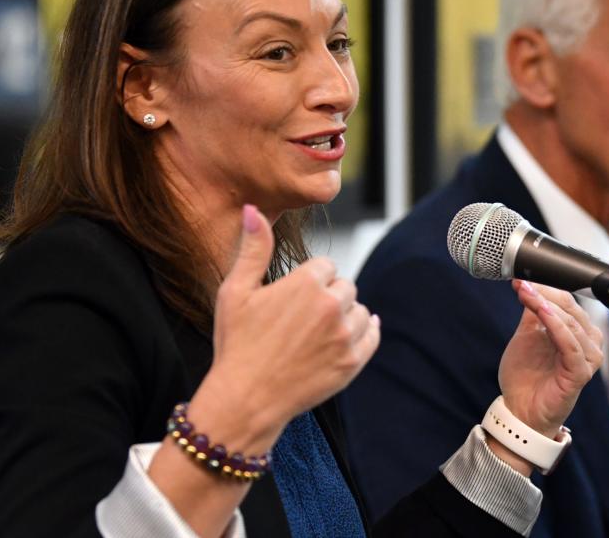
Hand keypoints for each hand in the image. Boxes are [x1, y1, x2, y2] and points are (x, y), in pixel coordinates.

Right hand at [192, 205, 380, 451]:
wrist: (244, 399)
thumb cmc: (236, 344)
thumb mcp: (235, 291)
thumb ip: (253, 248)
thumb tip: (253, 209)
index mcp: (306, 283)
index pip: (326, 266)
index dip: (309, 280)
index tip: (293, 297)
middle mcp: (331, 305)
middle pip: (345, 286)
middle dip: (327, 296)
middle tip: (301, 318)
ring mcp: (345, 336)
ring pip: (360, 310)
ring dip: (345, 316)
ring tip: (317, 333)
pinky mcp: (353, 362)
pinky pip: (372, 336)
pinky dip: (364, 334)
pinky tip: (349, 336)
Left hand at [498, 280, 602, 438]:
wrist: (519, 408)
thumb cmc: (526, 375)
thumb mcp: (526, 334)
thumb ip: (532, 310)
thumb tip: (529, 282)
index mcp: (578, 332)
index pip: (568, 301)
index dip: (546, 288)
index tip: (523, 279)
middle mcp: (588, 343)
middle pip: (572, 309)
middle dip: (545, 294)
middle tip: (522, 285)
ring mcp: (587, 359)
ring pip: (572, 324)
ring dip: (548, 306)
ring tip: (528, 295)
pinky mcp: (580, 374)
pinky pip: (571, 346)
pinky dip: (557, 327)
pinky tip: (542, 312)